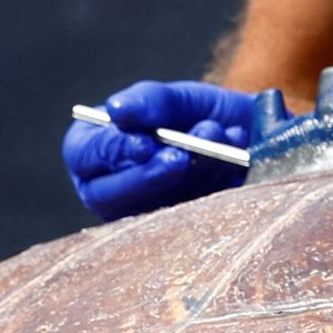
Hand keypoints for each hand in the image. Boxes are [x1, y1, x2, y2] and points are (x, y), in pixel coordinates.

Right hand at [62, 79, 254, 222]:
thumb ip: (149, 101)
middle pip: (106, 196)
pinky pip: (188, 220)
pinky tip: (236, 158)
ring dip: (190, 171)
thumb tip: (117, 110)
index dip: (112, 150)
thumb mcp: (178, 99)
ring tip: (218, 134)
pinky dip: (215, 187)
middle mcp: (108, 188)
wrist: (247, 136)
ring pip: (151, 208)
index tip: (145, 143)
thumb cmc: (198, 115)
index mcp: (93, 148)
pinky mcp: (176, 233)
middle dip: (147, 176)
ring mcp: (140, 214)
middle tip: (180, 157)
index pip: (85, 154)